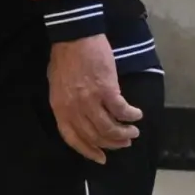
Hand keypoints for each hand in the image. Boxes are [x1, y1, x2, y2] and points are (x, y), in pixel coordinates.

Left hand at [48, 34, 144, 163]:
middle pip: (94, 136)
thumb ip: (66, 104)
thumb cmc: (65, 58)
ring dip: (124, 133)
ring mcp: (90, 100)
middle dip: (112, 143)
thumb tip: (80, 118)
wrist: (75, 36)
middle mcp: (74, 108)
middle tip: (125, 143)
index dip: (88, 151)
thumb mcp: (56, 85)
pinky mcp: (106, 89)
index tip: (101, 158)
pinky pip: (121, 110)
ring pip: (109, 128)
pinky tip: (137, 115)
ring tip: (133, 132)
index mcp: (59, 108)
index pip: (72, 138)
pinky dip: (131, 116)